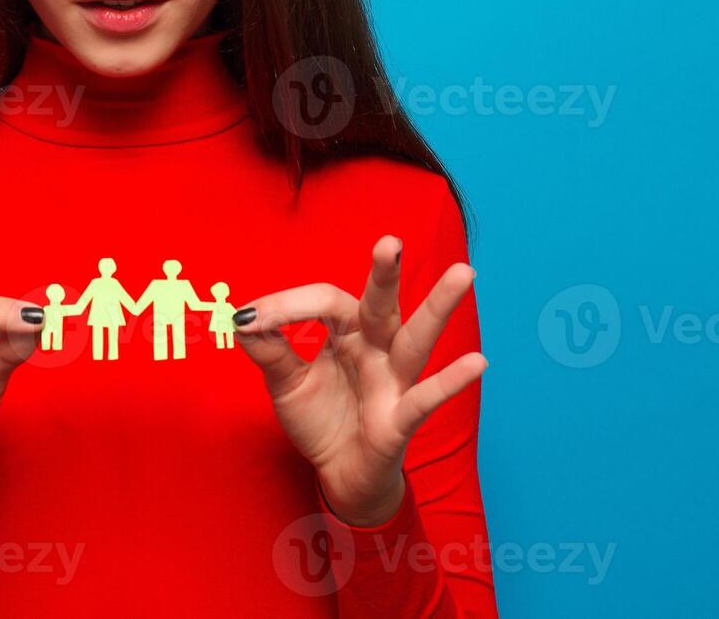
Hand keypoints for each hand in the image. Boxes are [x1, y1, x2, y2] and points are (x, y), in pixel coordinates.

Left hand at [232, 235, 485, 526]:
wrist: (339, 476)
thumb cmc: (321, 420)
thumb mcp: (286, 384)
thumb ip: (268, 351)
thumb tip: (241, 319)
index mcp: (347, 333)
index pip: (324, 302)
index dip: (286, 306)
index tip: (248, 318)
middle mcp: (376, 349)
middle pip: (381, 305)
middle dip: (386, 274)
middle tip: (390, 242)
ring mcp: (394, 382)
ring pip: (417, 339)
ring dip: (439, 308)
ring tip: (463, 274)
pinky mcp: (402, 419)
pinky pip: (427, 398)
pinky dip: (451, 381)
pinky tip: (477, 362)